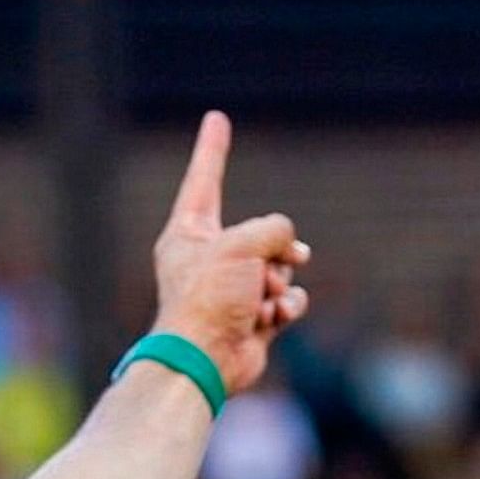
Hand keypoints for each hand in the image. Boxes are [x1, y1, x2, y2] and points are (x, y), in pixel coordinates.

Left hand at [147, 111, 311, 395]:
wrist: (206, 360)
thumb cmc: (210, 298)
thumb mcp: (243, 244)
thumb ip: (273, 229)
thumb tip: (290, 252)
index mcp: (189, 233)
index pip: (205, 179)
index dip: (212, 148)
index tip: (216, 119)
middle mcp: (209, 258)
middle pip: (261, 232)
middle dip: (277, 248)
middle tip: (275, 262)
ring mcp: (232, 289)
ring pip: (280, 267)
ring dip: (281, 281)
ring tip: (264, 298)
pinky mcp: (253, 317)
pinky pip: (286, 299)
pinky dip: (287, 307)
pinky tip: (272, 318)